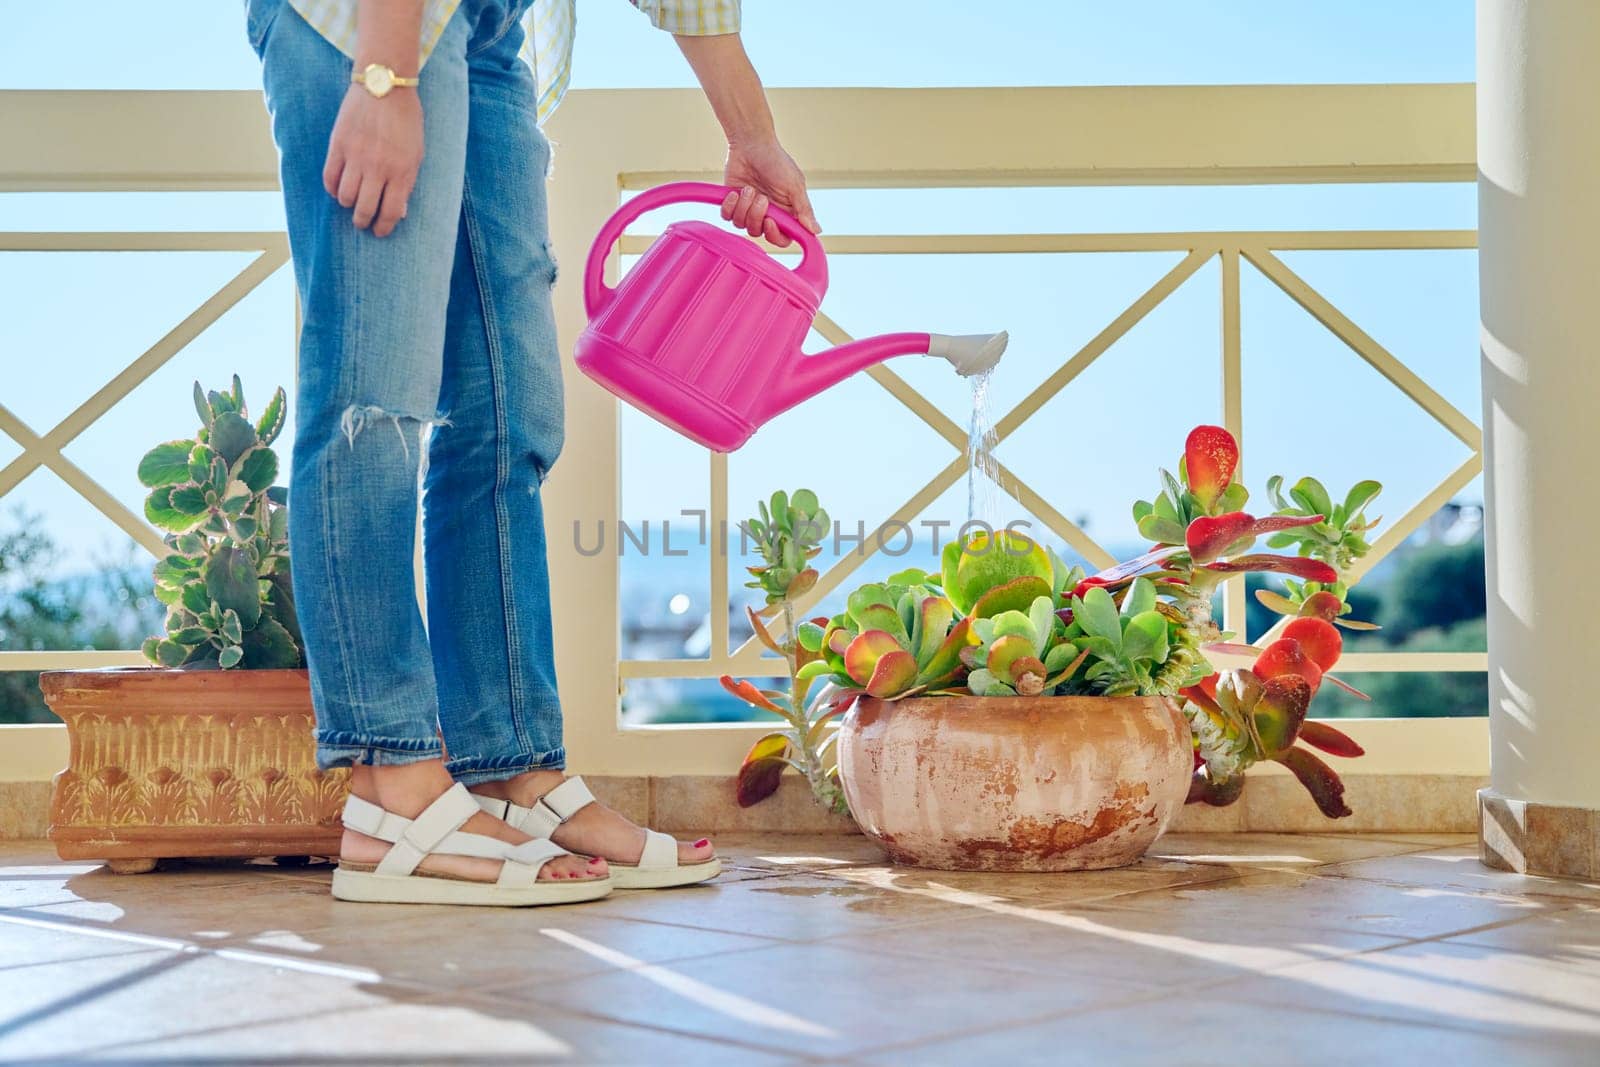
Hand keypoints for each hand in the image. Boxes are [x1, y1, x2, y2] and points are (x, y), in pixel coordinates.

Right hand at [322, 85, 423, 237]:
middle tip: (363, 223)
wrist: (384, 86)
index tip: (380, 231)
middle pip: (365, 209)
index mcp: (401, 171)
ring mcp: (355, 156)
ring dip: (348, 206)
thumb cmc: (406, 120)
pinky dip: (333, 189)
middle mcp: (378, 168)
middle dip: (363, 222)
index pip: (391, 212)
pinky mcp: (338, 145)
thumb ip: (407, 182)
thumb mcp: (417, 153)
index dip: (384, 227)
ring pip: (345, 197)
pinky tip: (338, 189)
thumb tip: (400, 211)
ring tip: (352, 204)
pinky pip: (330, 178)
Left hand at [721, 138, 819, 247]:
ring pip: (741, 226)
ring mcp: (748, 209)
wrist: (751, 143)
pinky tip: (734, 192)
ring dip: (743, 207)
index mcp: (785, 212)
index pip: (782, 238)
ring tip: (748, 189)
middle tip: (760, 197)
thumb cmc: (776, 161)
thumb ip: (804, 210)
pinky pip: (727, 217)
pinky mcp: (732, 203)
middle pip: (759, 233)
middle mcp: (767, 213)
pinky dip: (729, 206)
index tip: (770, 221)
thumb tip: (816, 230)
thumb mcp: (794, 185)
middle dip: (756, 217)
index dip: (775, 235)